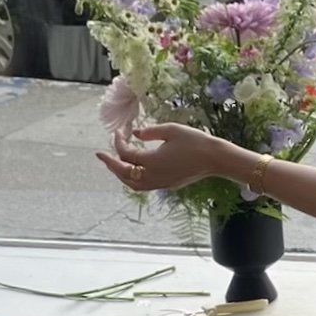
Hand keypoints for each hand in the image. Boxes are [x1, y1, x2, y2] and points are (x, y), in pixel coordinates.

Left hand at [97, 123, 221, 192]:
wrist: (215, 159)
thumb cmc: (195, 141)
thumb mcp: (171, 129)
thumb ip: (150, 131)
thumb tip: (136, 133)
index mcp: (151, 161)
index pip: (126, 153)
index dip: (119, 141)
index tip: (120, 130)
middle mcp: (153, 176)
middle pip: (123, 173)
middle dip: (111, 163)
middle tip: (100, 154)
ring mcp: (160, 183)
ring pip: (132, 184)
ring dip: (120, 174)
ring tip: (114, 164)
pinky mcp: (167, 185)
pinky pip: (143, 185)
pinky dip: (133, 179)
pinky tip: (133, 170)